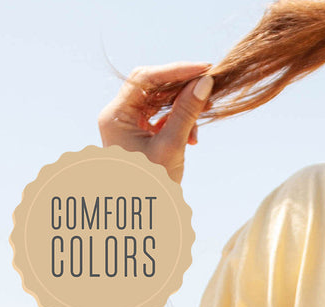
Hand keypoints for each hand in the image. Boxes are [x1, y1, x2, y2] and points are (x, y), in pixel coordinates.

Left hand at [98, 61, 214, 183]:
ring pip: (159, 102)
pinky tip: (192, 137)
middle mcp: (118, 115)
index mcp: (116, 115)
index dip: (176, 71)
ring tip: (201, 123)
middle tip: (208, 87)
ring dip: (183, 108)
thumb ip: (186, 114)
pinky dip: (179, 121)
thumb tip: (204, 84)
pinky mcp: (140, 135)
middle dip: (181, 87)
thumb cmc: (153, 188)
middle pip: (152, 86)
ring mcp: (129, 125)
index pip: (145, 78)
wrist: (145, 218)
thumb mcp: (172, 147)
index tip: (204, 70)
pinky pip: (162, 117)